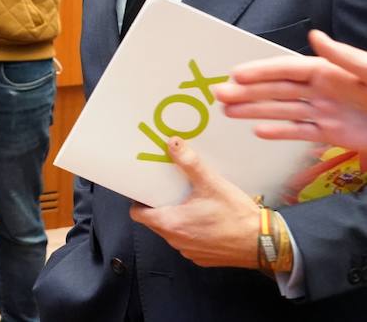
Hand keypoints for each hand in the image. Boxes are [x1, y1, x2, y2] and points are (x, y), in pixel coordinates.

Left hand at [129, 137, 259, 268]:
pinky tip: (205, 219)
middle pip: (155, 222)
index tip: (144, 190)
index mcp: (171, 224)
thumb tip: (173, 144)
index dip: (138, 202)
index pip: (138, 215)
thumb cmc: (237, 217)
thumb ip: (190, 163)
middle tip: (168, 191)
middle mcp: (177, 241)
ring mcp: (190, 252)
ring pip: (173, 233)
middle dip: (159, 207)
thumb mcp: (212, 184)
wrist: (265, 244)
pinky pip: (189, 243)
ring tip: (188, 203)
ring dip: (177, 220)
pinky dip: (192, 232)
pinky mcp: (204, 258)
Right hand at [217, 29, 366, 151]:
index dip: (261, 71)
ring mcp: (327, 113)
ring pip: (282, 111)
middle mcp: (323, 91)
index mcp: (330, 72)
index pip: (287, 69)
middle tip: (218, 93)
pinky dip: (279, 132)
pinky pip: (301, 133)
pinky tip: (258, 131)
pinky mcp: (334, 135)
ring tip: (226, 111)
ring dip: (254, 110)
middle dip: (247, 91)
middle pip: (278, 90)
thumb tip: (314, 37)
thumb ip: (346, 57)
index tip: (235, 73)